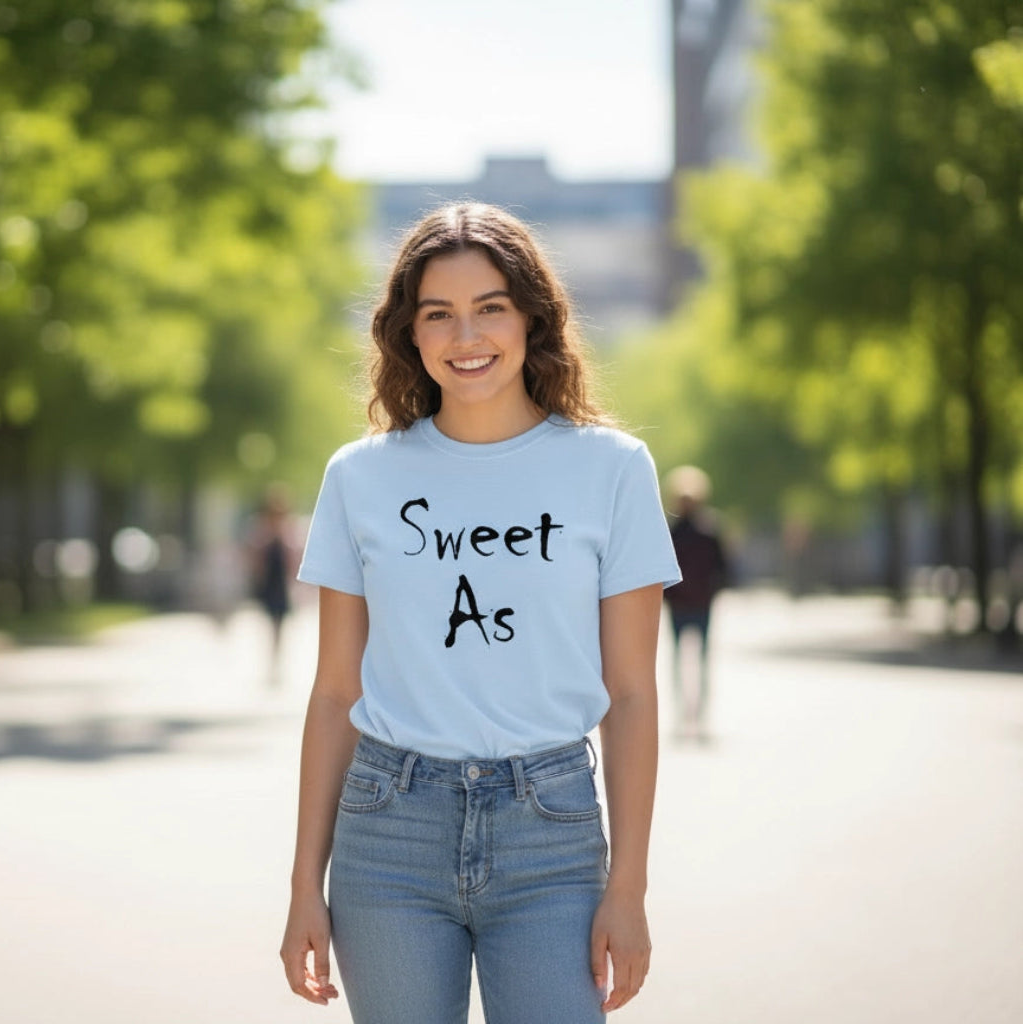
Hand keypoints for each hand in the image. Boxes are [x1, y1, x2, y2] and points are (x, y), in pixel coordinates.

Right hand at [280, 891, 339, 1004]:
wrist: (306, 892)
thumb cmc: (315, 912)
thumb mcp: (322, 938)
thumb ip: (322, 963)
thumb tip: (324, 985)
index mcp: (291, 956)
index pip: (299, 986)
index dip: (313, 996)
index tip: (328, 1000)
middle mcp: (286, 955)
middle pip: (297, 983)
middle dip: (314, 992)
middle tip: (333, 995)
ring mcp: (288, 950)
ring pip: (298, 976)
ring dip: (312, 984)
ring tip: (330, 987)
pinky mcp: (292, 944)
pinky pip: (298, 967)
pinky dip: (309, 975)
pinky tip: (320, 975)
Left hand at [590, 887, 651, 1012]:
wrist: (627, 894)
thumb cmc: (608, 913)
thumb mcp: (597, 936)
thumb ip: (598, 963)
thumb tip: (599, 987)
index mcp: (624, 956)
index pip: (621, 989)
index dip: (613, 1002)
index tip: (603, 1007)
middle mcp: (638, 957)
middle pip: (632, 990)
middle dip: (621, 1001)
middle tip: (608, 1005)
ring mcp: (645, 952)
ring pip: (640, 982)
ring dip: (629, 993)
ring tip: (616, 996)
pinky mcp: (647, 947)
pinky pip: (644, 972)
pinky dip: (636, 982)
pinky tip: (627, 981)